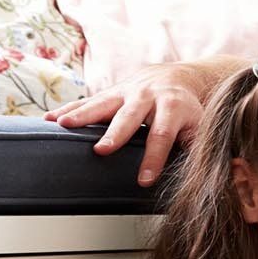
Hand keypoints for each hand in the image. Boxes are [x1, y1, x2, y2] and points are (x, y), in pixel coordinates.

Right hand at [45, 61, 209, 183]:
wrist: (175, 79)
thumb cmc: (188, 112)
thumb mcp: (201, 128)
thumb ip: (199, 149)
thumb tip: (208, 176)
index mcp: (173, 108)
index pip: (162, 135)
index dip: (154, 158)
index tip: (144, 180)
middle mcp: (147, 97)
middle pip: (129, 117)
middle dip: (116, 134)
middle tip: (102, 150)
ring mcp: (125, 92)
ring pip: (102, 103)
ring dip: (82, 114)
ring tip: (63, 125)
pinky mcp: (110, 93)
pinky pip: (86, 101)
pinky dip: (68, 109)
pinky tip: (48, 119)